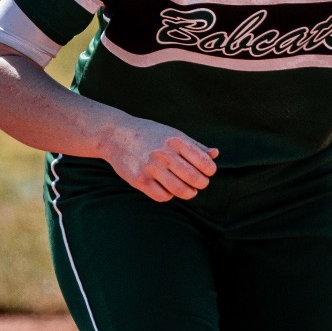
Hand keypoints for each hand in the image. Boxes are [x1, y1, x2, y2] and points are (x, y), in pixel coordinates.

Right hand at [99, 115, 218, 201]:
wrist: (116, 135)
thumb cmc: (150, 135)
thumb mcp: (174, 134)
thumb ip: (195, 146)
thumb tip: (215, 154)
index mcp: (176, 141)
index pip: (204, 163)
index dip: (210, 171)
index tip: (206, 172)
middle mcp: (164, 154)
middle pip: (195, 179)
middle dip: (201, 184)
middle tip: (198, 183)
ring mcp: (150, 167)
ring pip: (180, 191)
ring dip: (188, 193)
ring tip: (188, 190)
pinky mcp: (138, 180)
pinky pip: (162, 196)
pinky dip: (169, 195)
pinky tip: (167, 189)